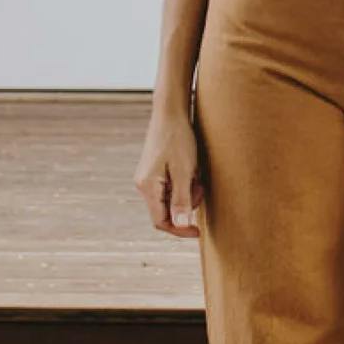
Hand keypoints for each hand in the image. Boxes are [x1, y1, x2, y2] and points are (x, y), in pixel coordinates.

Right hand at [134, 106, 204, 238]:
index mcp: (148, 187)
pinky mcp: (155, 169)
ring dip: (187, 190)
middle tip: (199, 185)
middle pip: (167, 209)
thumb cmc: (178, 139)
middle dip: (187, 203)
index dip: (179, 230)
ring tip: (196, 172)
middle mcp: (144, 184)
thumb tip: (180, 225)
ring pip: (170, 197)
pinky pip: (170, 185)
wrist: (170, 111)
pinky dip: (183, 181)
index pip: (161, 221)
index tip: (197, 232)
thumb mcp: (184, 171)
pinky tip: (191, 167)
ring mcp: (148, 176)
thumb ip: (182, 199)